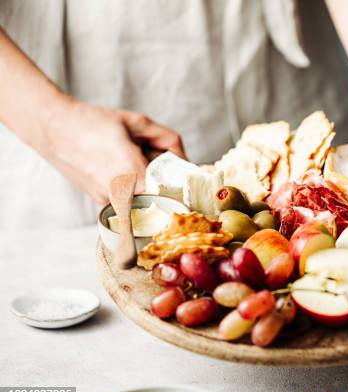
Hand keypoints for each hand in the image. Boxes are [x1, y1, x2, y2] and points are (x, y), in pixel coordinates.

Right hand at [36, 96, 184, 203]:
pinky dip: (132, 188)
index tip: (181, 176)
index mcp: (133, 173)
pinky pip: (127, 200)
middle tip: (159, 165)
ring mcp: (109, 200)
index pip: (170, 192)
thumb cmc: (93, 122)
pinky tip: (119, 169)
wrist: (52, 128)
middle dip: (164, 183)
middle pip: (159, 197)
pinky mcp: (100, 202)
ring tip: (134, 164)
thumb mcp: (137, 122)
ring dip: (147, 186)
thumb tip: (184, 158)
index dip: (178, 184)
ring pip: (142, 200)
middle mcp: (120, 192)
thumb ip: (168, 138)